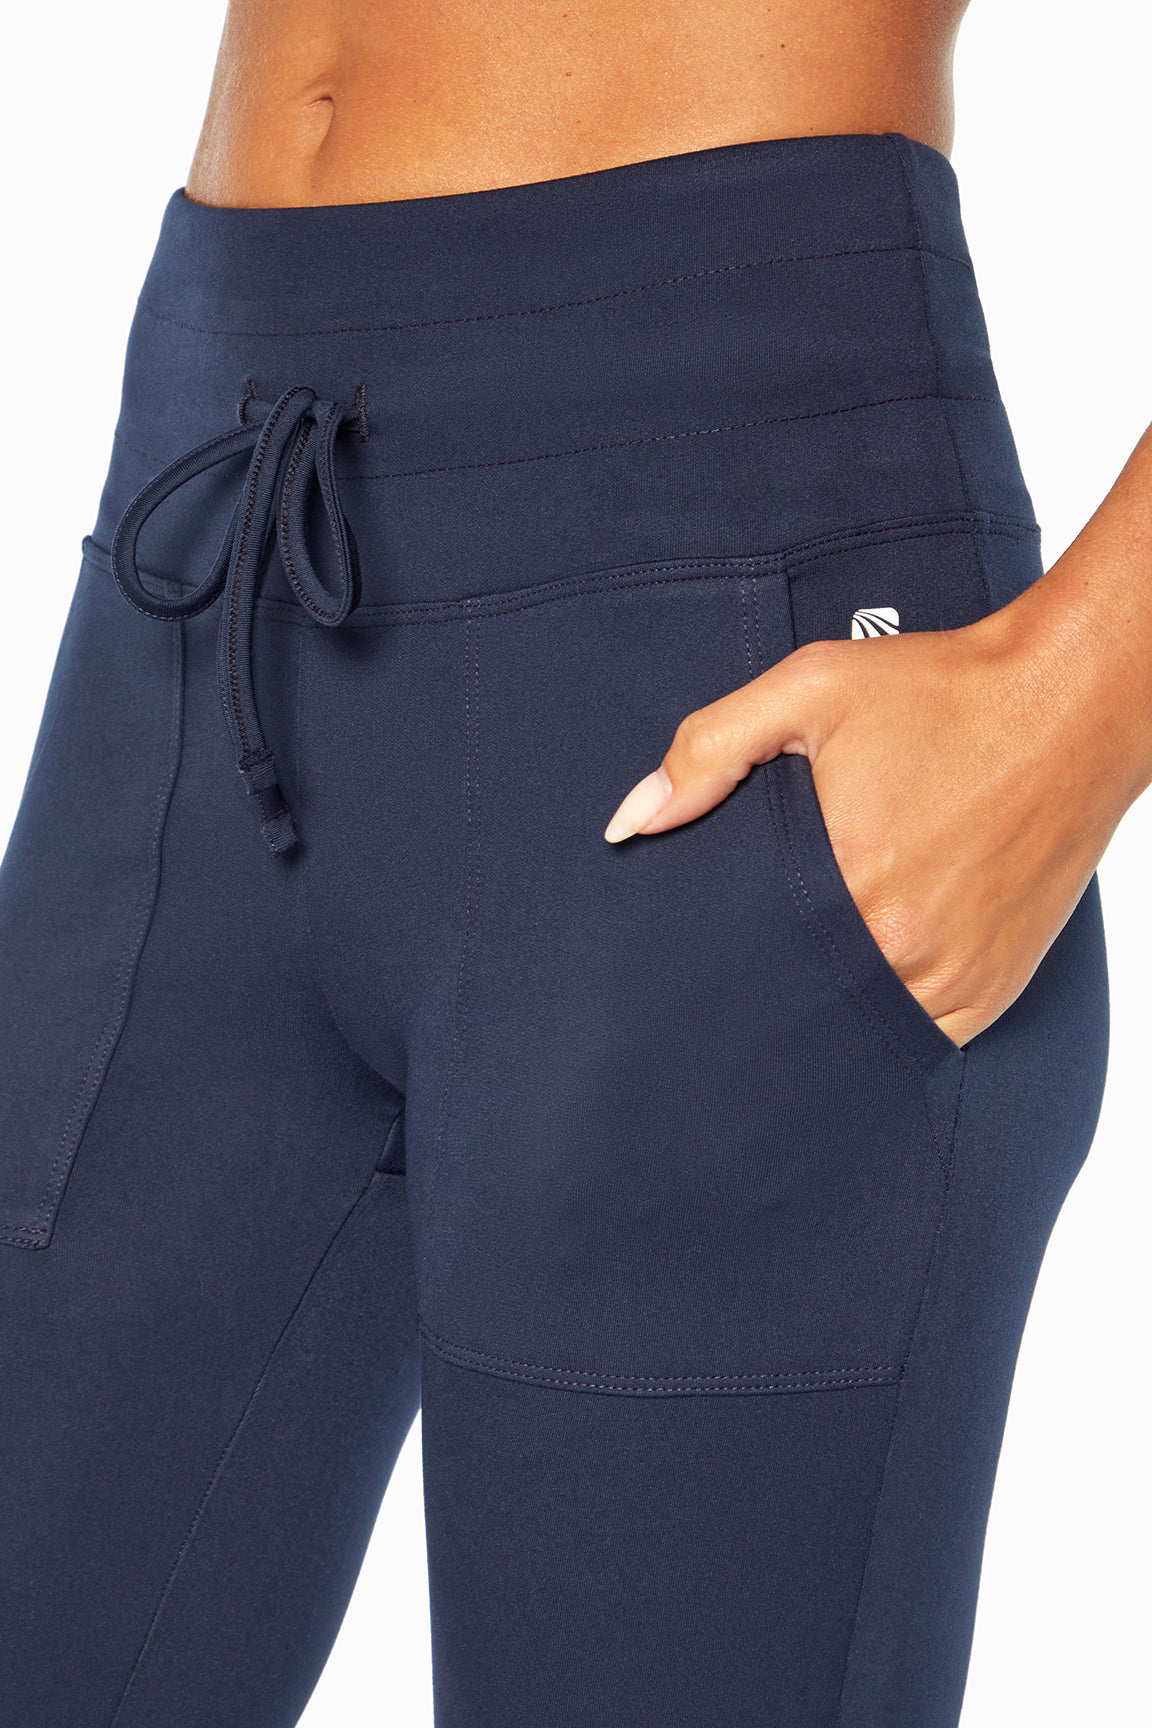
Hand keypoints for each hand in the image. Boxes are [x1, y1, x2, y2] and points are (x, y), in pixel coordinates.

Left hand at [604, 586, 1132, 1046]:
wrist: (1070, 699)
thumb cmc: (942, 691)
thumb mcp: (808, 690)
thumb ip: (709, 751)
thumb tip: (631, 822)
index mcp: (849, 886)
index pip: (753, 963)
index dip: (721, 966)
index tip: (700, 963)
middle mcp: (907, 947)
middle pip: (807, 999)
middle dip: (773, 985)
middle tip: (750, 964)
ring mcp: (958, 975)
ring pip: (866, 1024)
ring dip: (835, 1002)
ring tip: (813, 960)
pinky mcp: (998, 984)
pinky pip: (928, 1030)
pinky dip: (896, 1010)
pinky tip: (874, 969)